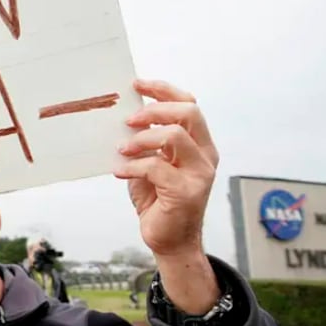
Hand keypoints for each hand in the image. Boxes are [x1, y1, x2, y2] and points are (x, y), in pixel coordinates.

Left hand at [115, 79, 217, 257]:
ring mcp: (200, 174)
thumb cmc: (158, 201)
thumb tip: (124, 117)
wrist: (169, 241)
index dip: (163, 90)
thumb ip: (147, 142)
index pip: (189, 104)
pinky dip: (132, 166)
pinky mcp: (187, 192)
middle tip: (129, 120)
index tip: (137, 84)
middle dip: (154, 110)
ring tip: (123, 150)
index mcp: (199, 144)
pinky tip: (120, 172)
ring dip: (141, 139)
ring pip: (174, 136)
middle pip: (188, 112)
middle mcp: (205, 155)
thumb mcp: (151, 164)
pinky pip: (157, 167)